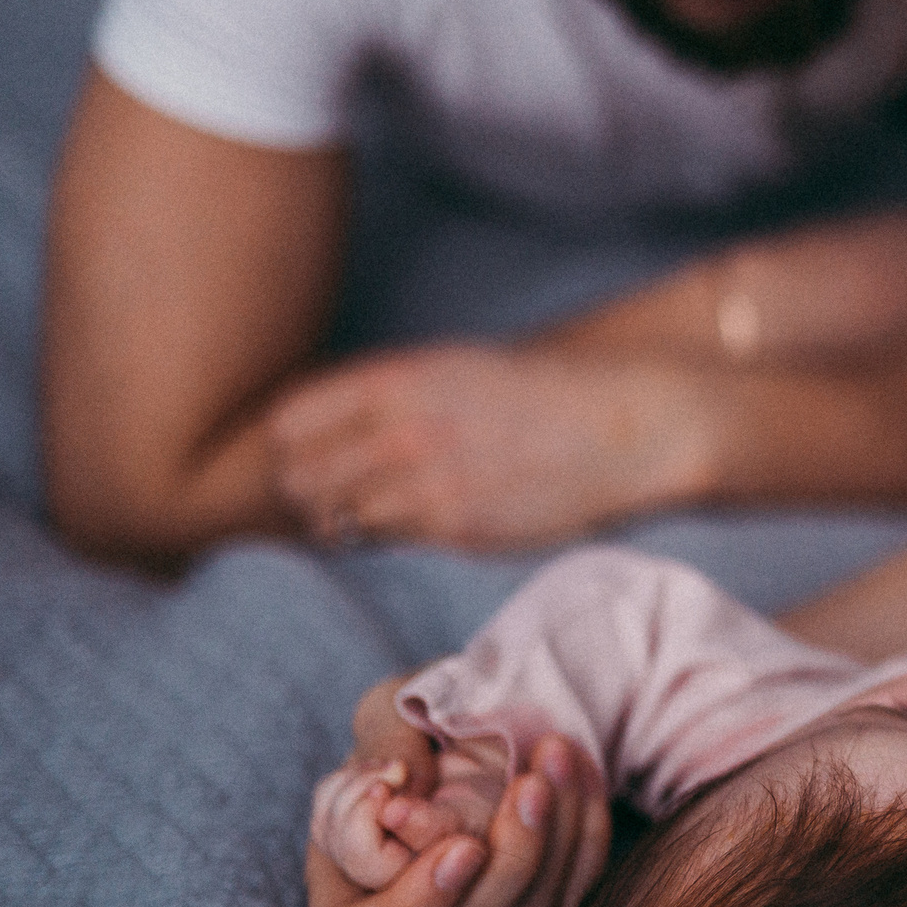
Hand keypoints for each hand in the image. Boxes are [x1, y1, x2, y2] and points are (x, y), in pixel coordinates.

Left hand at [269, 343, 703, 550]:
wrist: (617, 426)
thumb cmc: (534, 396)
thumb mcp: (451, 369)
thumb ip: (384, 397)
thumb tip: (313, 438)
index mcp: (398, 380)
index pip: (289, 423)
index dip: (290, 444)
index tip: (310, 452)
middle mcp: (404, 430)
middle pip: (300, 477)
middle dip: (309, 487)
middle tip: (338, 490)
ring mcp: (429, 482)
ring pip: (338, 517)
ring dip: (347, 517)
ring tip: (382, 506)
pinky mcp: (456, 526)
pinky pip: (390, 538)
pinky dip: (391, 532)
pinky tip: (425, 515)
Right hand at [306, 677, 612, 906]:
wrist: (471, 740)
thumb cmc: (414, 733)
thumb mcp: (386, 716)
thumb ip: (385, 745)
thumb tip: (403, 792)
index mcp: (346, 900)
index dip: (410, 906)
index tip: (463, 845)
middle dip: (504, 866)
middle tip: (530, 786)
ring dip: (555, 841)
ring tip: (555, 755)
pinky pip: (571, 898)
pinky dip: (585, 832)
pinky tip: (578, 766)